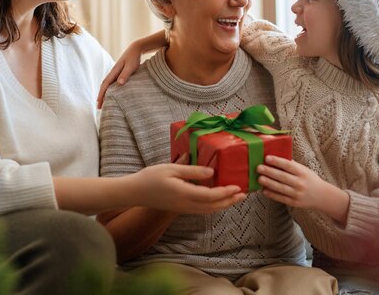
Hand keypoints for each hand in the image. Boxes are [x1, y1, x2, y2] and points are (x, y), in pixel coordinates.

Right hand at [96, 44, 143, 107]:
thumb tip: (119, 84)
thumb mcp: (131, 66)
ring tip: (103, 102)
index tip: (99, 103)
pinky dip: (110, 89)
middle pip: (104, 86)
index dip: (101, 94)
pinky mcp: (119, 73)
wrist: (135, 49)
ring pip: (108, 85)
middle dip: (101, 96)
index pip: (105, 85)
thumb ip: (125, 74)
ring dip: (104, 93)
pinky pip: (112, 83)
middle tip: (98, 107)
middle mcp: (113, 73)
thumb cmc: (134, 58)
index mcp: (114, 72)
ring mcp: (115, 73)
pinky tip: (112, 94)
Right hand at [129, 163, 245, 213]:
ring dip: (223, 205)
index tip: (238, 187)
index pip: (211, 196)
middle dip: (230, 201)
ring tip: (234, 198)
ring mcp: (183, 209)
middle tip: (244, 195)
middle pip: (213, 207)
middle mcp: (186, 204)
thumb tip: (212, 172)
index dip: (226, 193)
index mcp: (185, 193)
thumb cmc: (151, 177)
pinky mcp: (180, 209)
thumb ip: (192, 171)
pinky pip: (202, 210)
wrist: (134, 192)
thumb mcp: (171, 169)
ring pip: (208, 211)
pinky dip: (213, 206)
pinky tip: (217, 200)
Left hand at [256, 155, 321, 208]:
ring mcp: (297, 194)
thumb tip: (276, 157)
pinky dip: (272, 194)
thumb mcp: (304, 170)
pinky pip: (281, 198)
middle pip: (283, 176)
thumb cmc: (309, 179)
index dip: (277, 161)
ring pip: (281, 188)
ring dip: (269, 183)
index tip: (267, 158)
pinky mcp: (294, 202)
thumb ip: (291, 165)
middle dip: (269, 172)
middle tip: (259, 167)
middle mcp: (300, 183)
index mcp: (302, 172)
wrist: (322, 196)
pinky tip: (264, 190)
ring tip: (259, 178)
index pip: (288, 165)